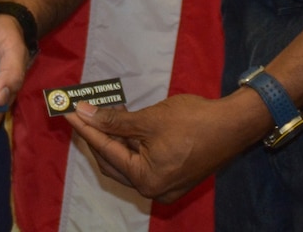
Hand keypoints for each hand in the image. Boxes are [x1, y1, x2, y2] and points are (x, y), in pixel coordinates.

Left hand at [68, 89, 267, 203]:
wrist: (234, 125)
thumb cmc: (193, 121)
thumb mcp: (149, 119)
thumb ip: (114, 121)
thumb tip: (85, 114)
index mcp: (146, 180)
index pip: (105, 151)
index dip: (85, 129)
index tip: (67, 112)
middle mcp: (153, 189)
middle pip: (113, 162)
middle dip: (96, 136)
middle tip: (80, 113)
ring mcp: (164, 185)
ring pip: (127, 161)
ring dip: (113, 138)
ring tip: (101, 112)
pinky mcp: (173, 176)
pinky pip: (142, 161)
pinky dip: (131, 143)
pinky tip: (122, 122)